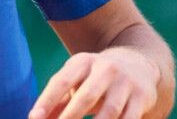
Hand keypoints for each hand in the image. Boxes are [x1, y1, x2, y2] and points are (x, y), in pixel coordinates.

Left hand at [29, 48, 159, 118]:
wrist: (137, 64)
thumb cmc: (95, 78)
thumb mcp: (76, 80)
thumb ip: (57, 101)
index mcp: (82, 62)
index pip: (61, 81)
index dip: (47, 100)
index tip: (34, 118)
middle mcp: (105, 69)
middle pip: (86, 96)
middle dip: (71, 116)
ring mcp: (125, 82)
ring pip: (110, 111)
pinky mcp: (142, 97)